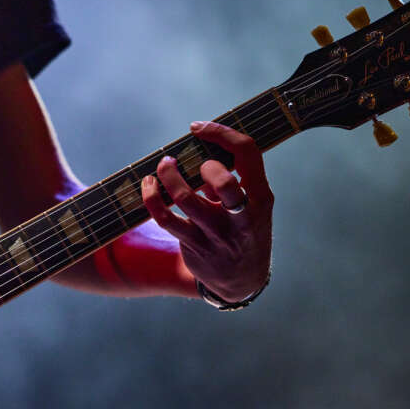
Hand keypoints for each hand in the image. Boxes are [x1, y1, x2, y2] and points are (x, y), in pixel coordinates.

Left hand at [141, 121, 272, 301]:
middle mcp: (242, 216)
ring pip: (186, 199)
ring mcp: (217, 234)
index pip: (248, 154)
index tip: (198, 128)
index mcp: (260, 197)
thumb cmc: (242, 229)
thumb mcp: (250, 205)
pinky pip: (166, 219)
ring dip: (168, 177)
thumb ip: (229, 180)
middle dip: (203, 164)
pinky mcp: (194, 246)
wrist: (240, 280)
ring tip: (162, 166)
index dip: (222, 133)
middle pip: (223, 182)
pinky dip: (152, 199)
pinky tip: (148, 186)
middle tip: (189, 161)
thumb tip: (200, 149)